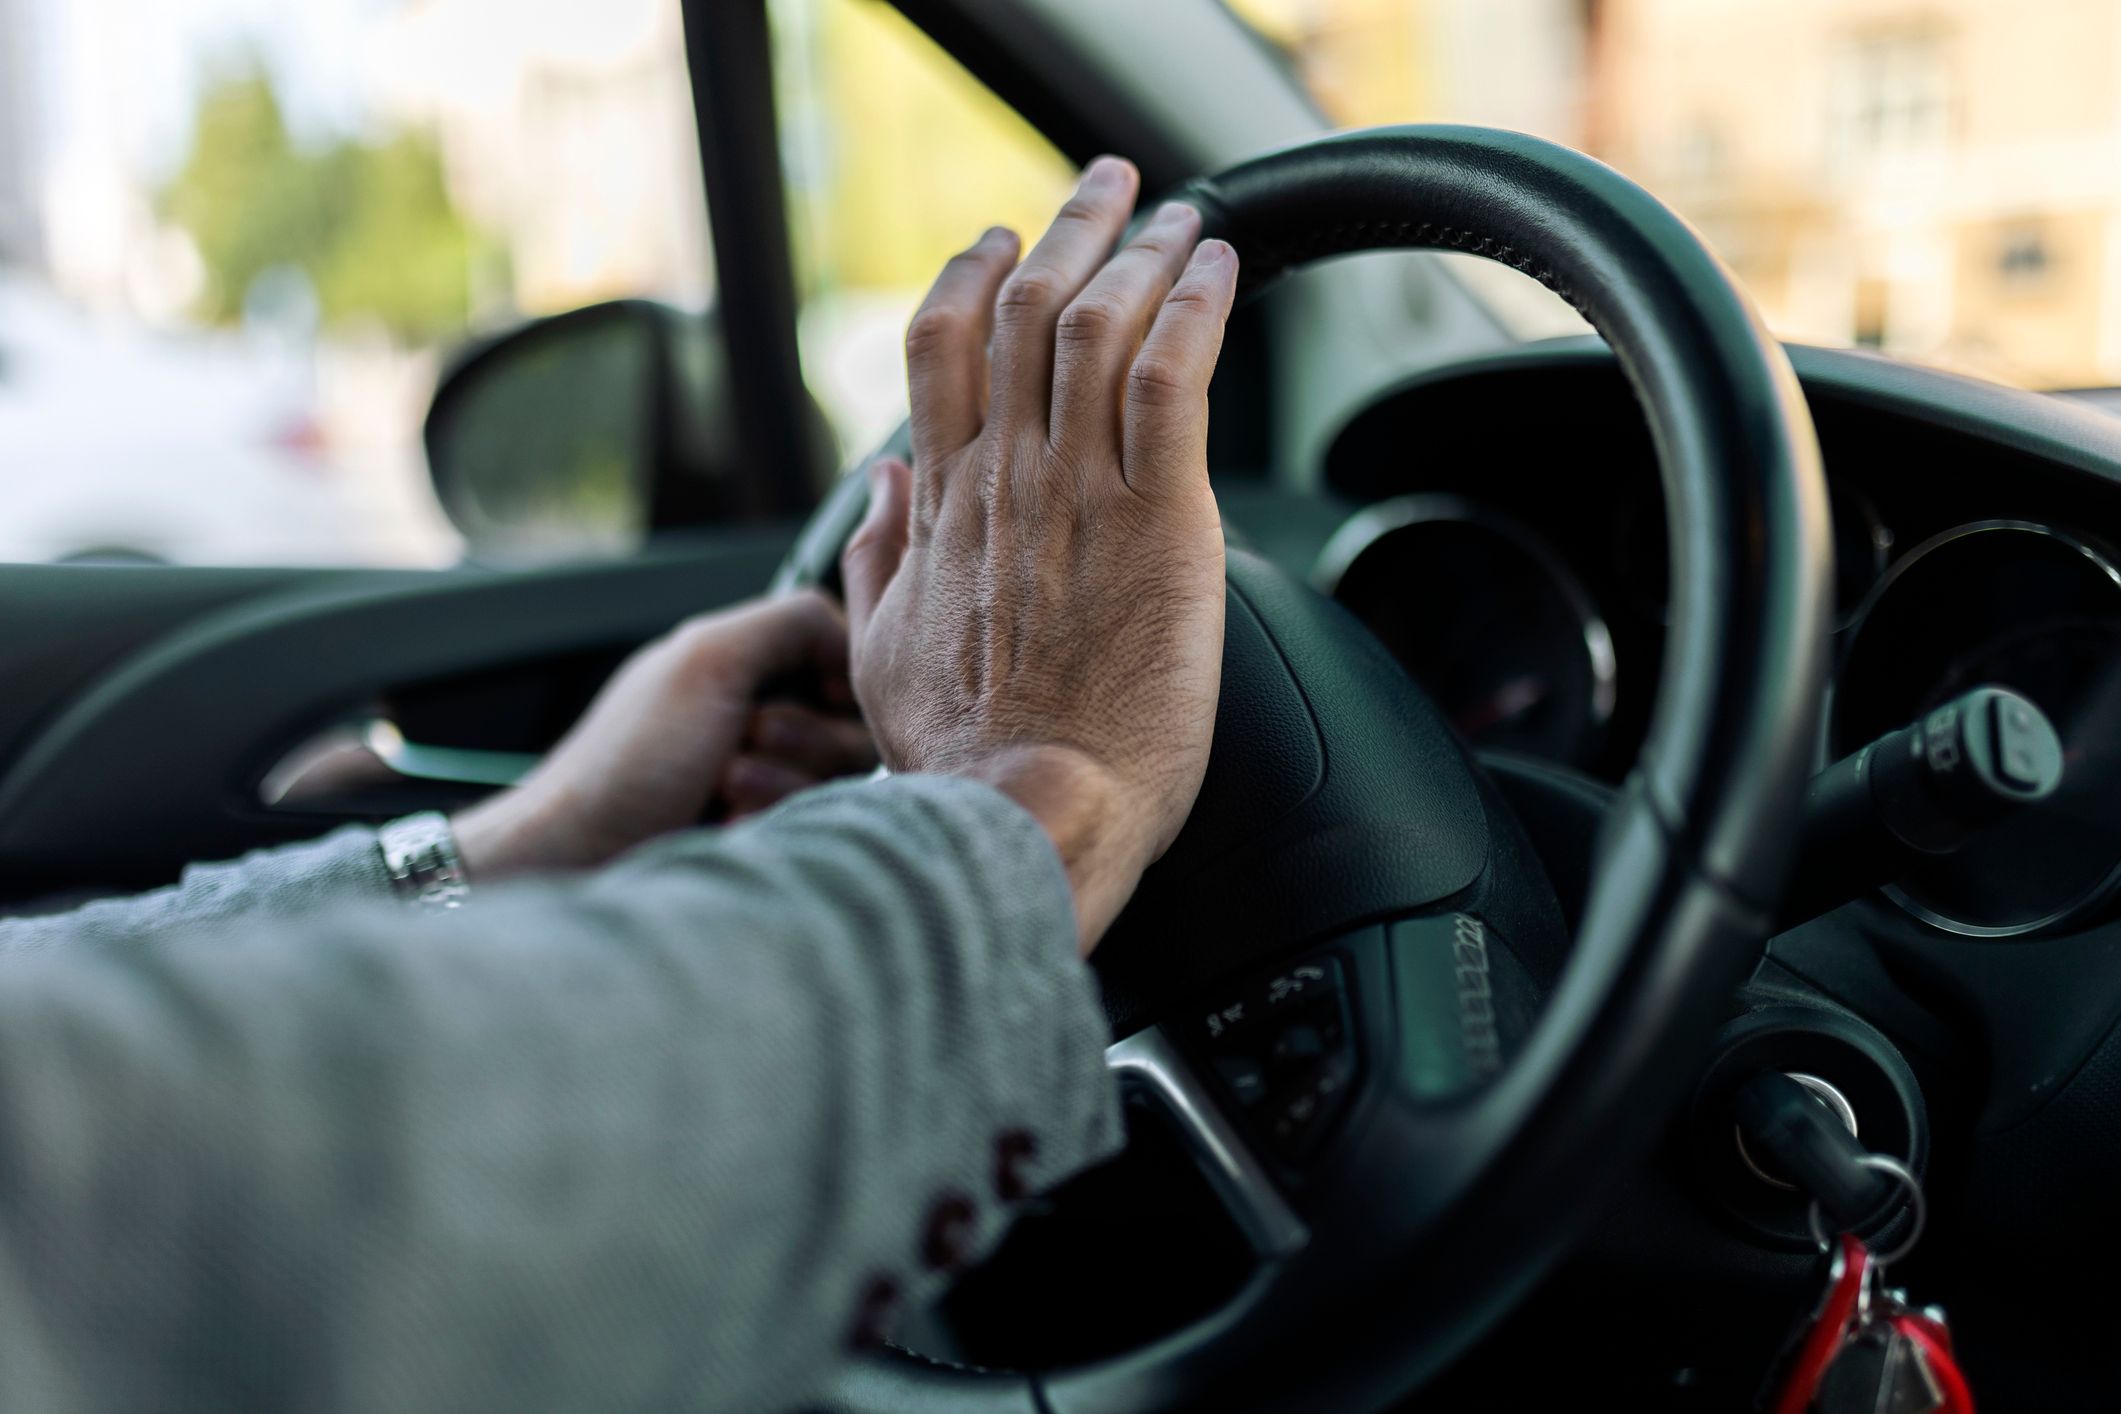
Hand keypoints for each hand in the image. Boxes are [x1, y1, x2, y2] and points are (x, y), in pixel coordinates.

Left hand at [453, 591, 876, 878]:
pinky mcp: (760, 827)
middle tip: (739, 747)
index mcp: (742, 664)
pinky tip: (725, 825)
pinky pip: (807, 822)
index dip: (836, 682)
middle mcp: (756, 715)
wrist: (578, 855)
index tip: (811, 697)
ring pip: (832, 777)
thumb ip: (789, 624)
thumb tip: (850, 633)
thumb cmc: (627, 761)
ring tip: (723, 791)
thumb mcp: (707, 661)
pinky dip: (769, 820)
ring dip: (781, 783)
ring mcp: (760, 776)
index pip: (841, 656)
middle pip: (848, 723)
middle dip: (802, 739)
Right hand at [842, 156, 1238, 952]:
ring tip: (1181, 217)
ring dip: (1144, 256)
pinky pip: (1172, 381)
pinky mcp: (1160, 522)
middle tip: (1109, 187)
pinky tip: (1220, 274)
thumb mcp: (881, 654)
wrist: (1027, 812)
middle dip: (1071, 231)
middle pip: (1026, 311)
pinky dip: (1196, 312)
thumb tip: (883, 486)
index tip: (996, 242)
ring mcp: (1080, 493)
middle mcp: (1005, 480)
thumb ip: (880, 557)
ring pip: (1101, 328)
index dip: (970, 278)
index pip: (941, 349)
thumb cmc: (966, 758)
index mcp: (943, 508)